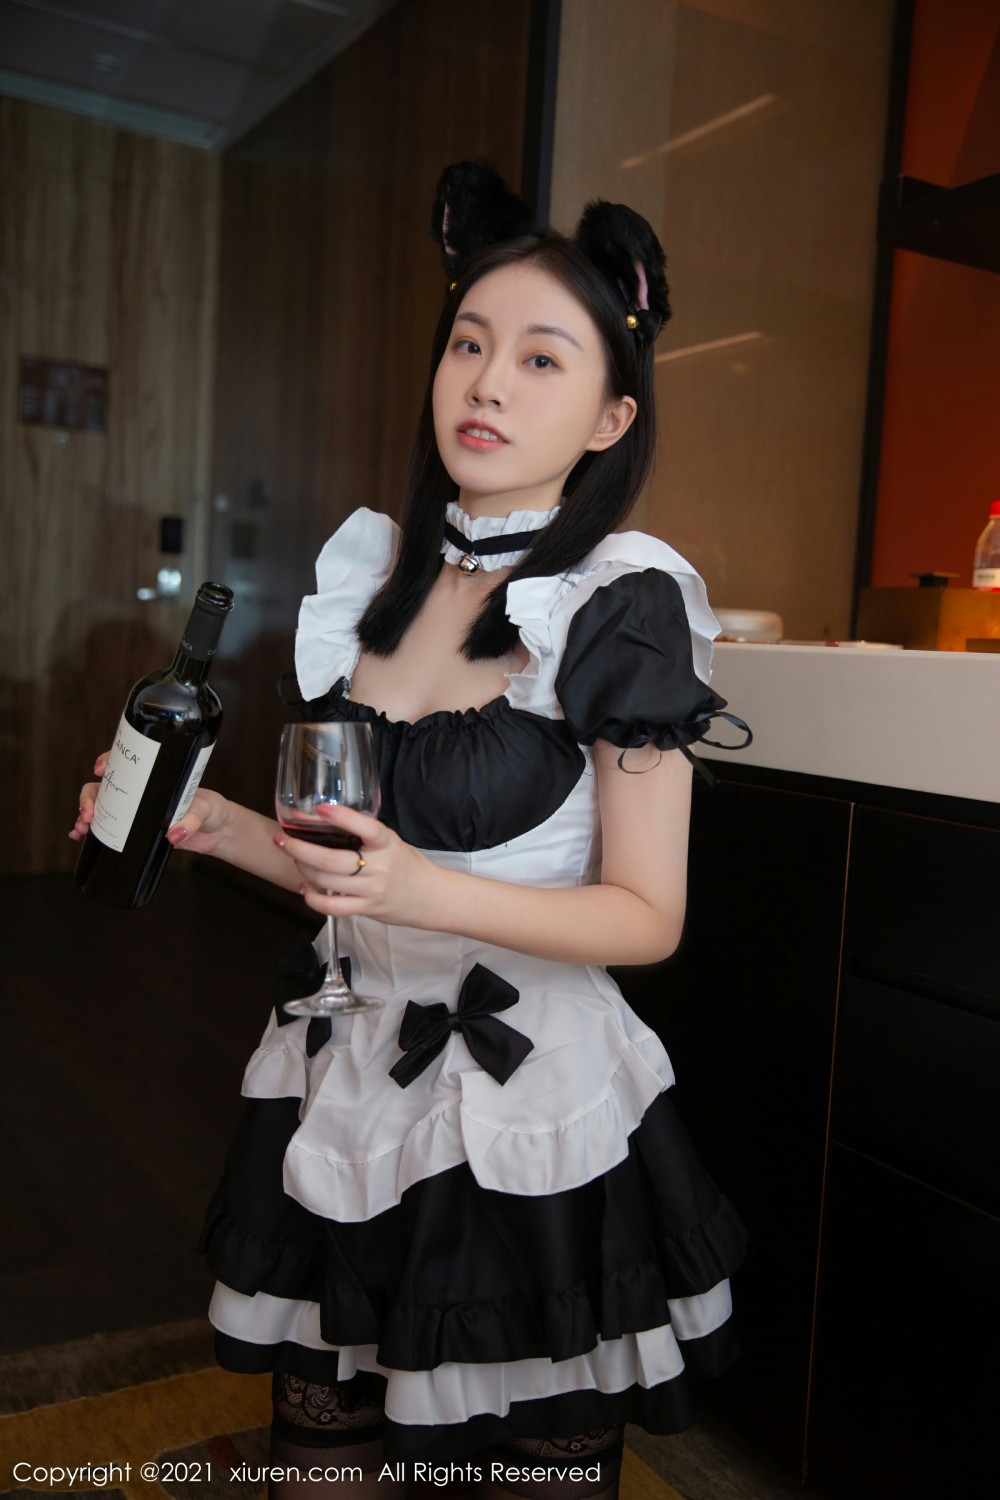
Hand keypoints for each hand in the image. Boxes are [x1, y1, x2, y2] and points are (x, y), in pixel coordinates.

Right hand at [70, 750, 232, 854]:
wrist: (217, 832)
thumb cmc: (211, 810)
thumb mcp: (204, 810)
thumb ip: (191, 821)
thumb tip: (173, 835)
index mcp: (153, 778)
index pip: (124, 763)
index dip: (107, 762)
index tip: (100, 769)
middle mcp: (139, 792)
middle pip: (103, 788)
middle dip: (89, 797)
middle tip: (89, 813)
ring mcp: (134, 812)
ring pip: (100, 808)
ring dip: (85, 816)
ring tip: (82, 828)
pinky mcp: (134, 831)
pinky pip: (106, 829)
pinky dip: (90, 832)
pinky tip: (78, 837)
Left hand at [274, 804, 444, 929]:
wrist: (430, 897)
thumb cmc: (406, 864)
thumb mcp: (392, 842)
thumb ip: (365, 835)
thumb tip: (325, 819)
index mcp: (388, 844)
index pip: (368, 828)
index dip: (344, 817)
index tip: (320, 807)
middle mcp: (380, 867)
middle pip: (334, 860)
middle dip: (301, 849)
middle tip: (282, 839)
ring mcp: (372, 891)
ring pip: (328, 882)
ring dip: (303, 869)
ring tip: (294, 858)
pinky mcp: (366, 910)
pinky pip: (333, 907)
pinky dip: (313, 898)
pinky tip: (304, 888)